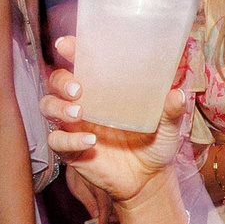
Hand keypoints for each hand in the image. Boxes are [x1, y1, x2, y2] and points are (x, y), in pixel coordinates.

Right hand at [42, 35, 189, 204]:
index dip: (70, 50)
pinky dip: (69, 139)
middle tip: (79, 89)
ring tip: (79, 114)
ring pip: (48, 107)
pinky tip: (90, 141)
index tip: (66, 45)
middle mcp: (84, 103)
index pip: (80, 63)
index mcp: (102, 89)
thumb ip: (170, 111)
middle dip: (61, 80)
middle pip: (56, 82)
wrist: (148, 179)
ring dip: (58, 107)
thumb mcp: (166, 126)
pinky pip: (57, 140)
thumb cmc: (154, 144)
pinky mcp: (71, 149)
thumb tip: (176, 94)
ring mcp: (74, 126)